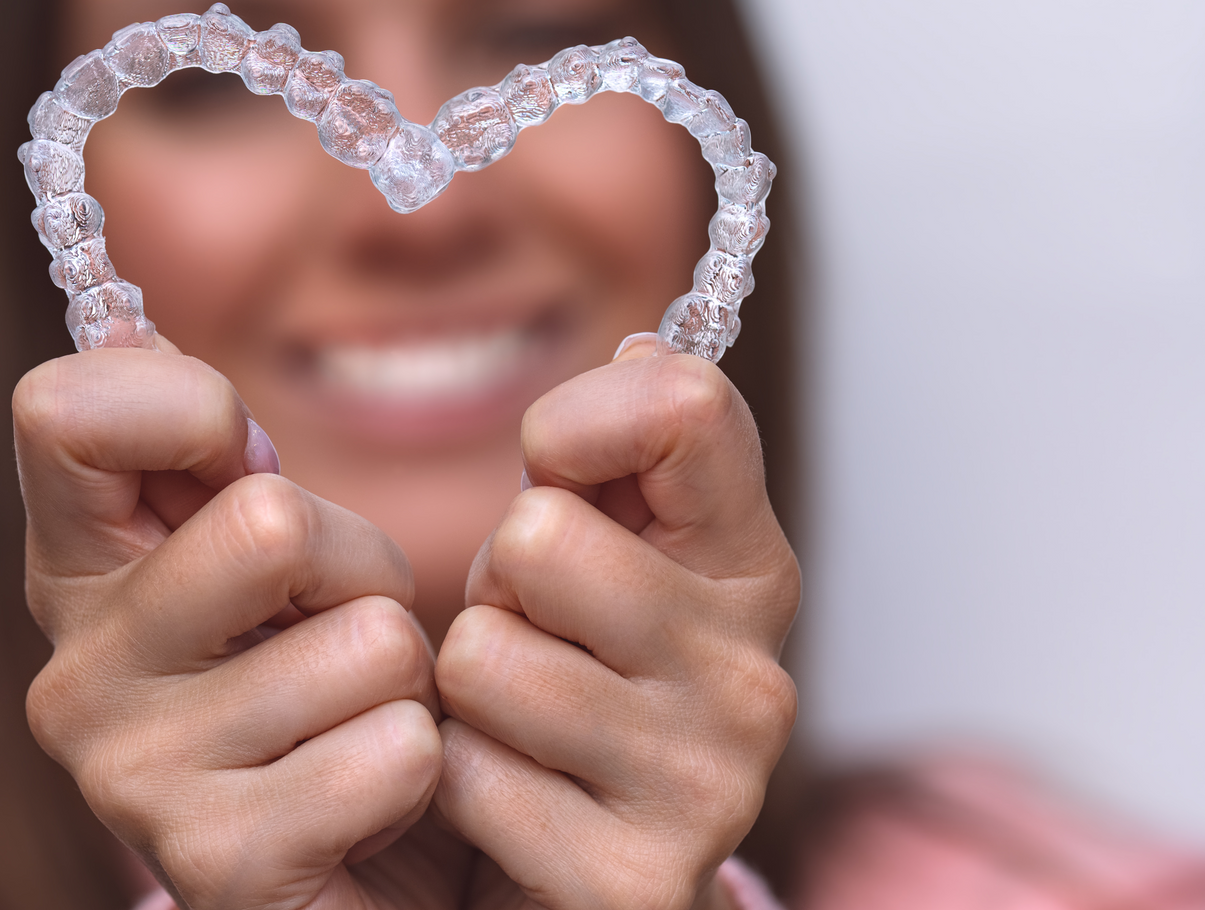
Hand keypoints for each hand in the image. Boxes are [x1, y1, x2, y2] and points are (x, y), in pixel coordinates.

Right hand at [14, 340, 463, 909]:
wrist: (375, 887)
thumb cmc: (331, 696)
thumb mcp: (278, 559)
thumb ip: (216, 459)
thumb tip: (128, 326)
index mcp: (78, 574)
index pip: (59, 413)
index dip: (187, 408)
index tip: (244, 467)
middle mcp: (75, 676)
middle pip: (269, 519)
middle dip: (362, 568)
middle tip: (347, 636)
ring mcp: (133, 779)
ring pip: (366, 643)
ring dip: (407, 683)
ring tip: (359, 728)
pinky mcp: (217, 867)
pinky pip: (395, 753)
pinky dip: (427, 773)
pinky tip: (376, 810)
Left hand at [434, 342, 800, 909]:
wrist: (576, 879)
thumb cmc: (575, 689)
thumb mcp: (597, 555)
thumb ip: (621, 456)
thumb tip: (645, 349)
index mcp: (752, 570)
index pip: (686, 408)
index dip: (577, 421)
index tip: (555, 471)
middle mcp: (754, 676)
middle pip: (540, 539)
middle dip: (496, 588)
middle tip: (529, 641)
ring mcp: (706, 785)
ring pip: (484, 657)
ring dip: (464, 693)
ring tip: (513, 724)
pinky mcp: (633, 878)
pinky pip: (462, 774)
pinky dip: (450, 786)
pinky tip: (504, 804)